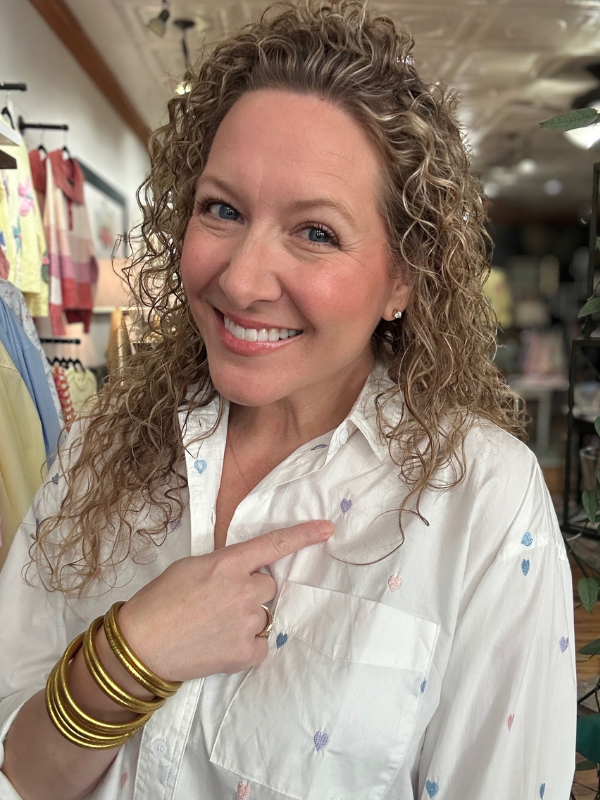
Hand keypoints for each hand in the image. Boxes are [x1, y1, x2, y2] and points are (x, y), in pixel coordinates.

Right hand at [118, 520, 333, 681]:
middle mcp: (242, 589)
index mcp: (227, 563)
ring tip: (214, 627)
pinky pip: (262, 645)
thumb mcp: (191, 567)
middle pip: (268, 586)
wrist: (140, 645)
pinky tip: (221, 645)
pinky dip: (247, 647)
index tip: (328, 528)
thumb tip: (245, 569)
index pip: (274, 544)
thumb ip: (224, 564)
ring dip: (247, 620)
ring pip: (264, 616)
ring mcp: (246, 622)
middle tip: (220, 604)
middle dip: (251, 593)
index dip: (304, 535)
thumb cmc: (159, 601)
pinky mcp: (245, 653)